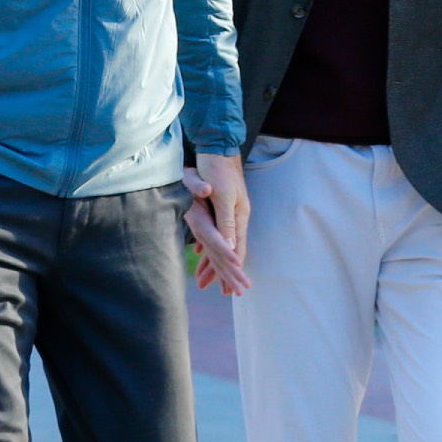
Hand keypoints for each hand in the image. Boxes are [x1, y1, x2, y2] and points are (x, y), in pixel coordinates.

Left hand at [184, 153, 250, 295]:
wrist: (217, 147)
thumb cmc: (217, 169)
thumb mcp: (222, 195)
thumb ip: (225, 221)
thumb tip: (229, 247)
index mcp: (237, 216)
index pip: (237, 249)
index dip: (235, 270)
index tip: (234, 289)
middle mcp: (236, 217)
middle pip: (232, 251)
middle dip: (228, 273)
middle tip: (227, 294)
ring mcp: (229, 212)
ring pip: (224, 244)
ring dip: (217, 263)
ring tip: (212, 282)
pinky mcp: (219, 207)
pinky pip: (217, 234)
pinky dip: (211, 248)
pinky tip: (204, 256)